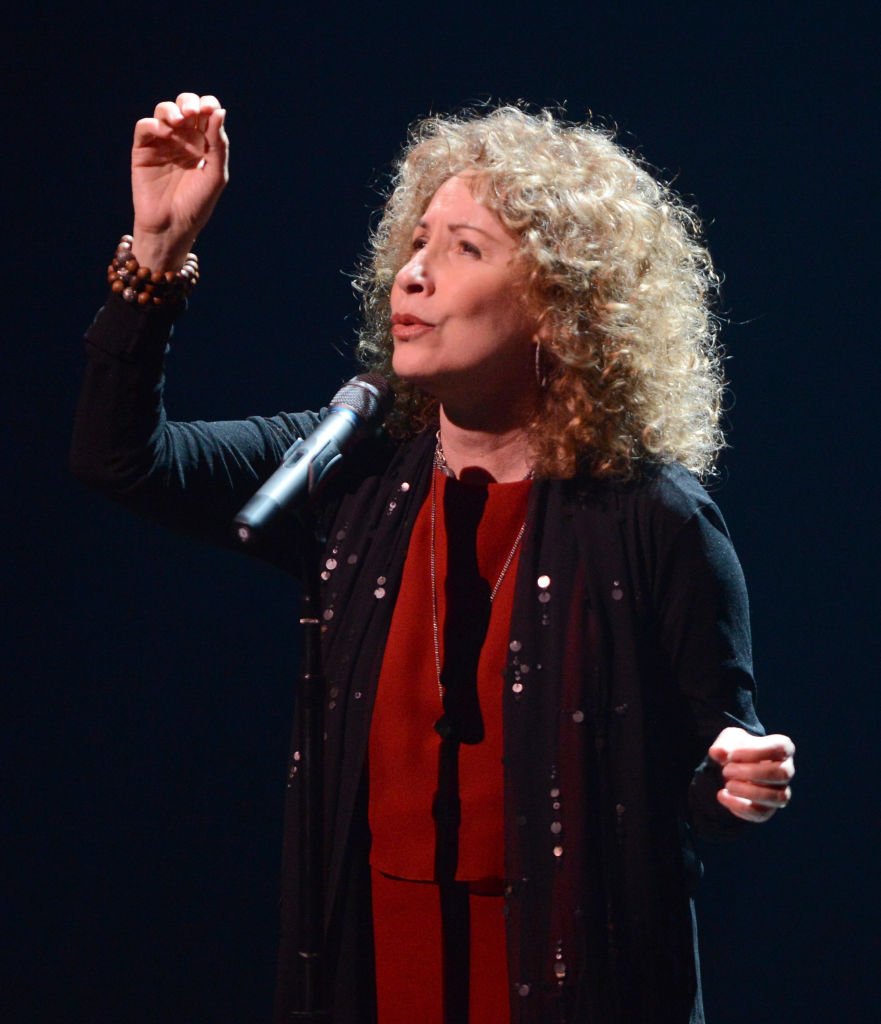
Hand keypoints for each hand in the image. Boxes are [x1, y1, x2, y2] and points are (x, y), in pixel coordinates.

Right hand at [131, 92, 228, 269]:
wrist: (172, 226)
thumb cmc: (196, 205)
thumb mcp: (214, 176)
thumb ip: (218, 145)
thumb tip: (219, 112)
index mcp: (204, 144)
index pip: (206, 114)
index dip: (208, 104)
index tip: (211, 109)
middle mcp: (183, 140)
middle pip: (185, 106)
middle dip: (189, 103)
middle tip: (193, 114)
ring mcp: (162, 143)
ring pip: (164, 111)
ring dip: (171, 110)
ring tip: (178, 122)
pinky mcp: (143, 150)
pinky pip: (145, 127)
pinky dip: (154, 124)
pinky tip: (165, 134)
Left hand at [707, 727, 794, 822]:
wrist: (734, 766)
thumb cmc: (738, 749)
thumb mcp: (729, 740)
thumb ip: (724, 744)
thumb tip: (717, 752)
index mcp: (782, 748)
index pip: (780, 748)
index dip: (756, 752)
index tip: (732, 755)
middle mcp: (786, 771)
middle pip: (782, 774)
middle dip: (751, 773)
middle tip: (726, 770)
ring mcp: (779, 792)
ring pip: (777, 797)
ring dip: (749, 792)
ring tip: (727, 785)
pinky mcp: (767, 809)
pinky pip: (761, 814)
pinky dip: (739, 806)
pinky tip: (722, 795)